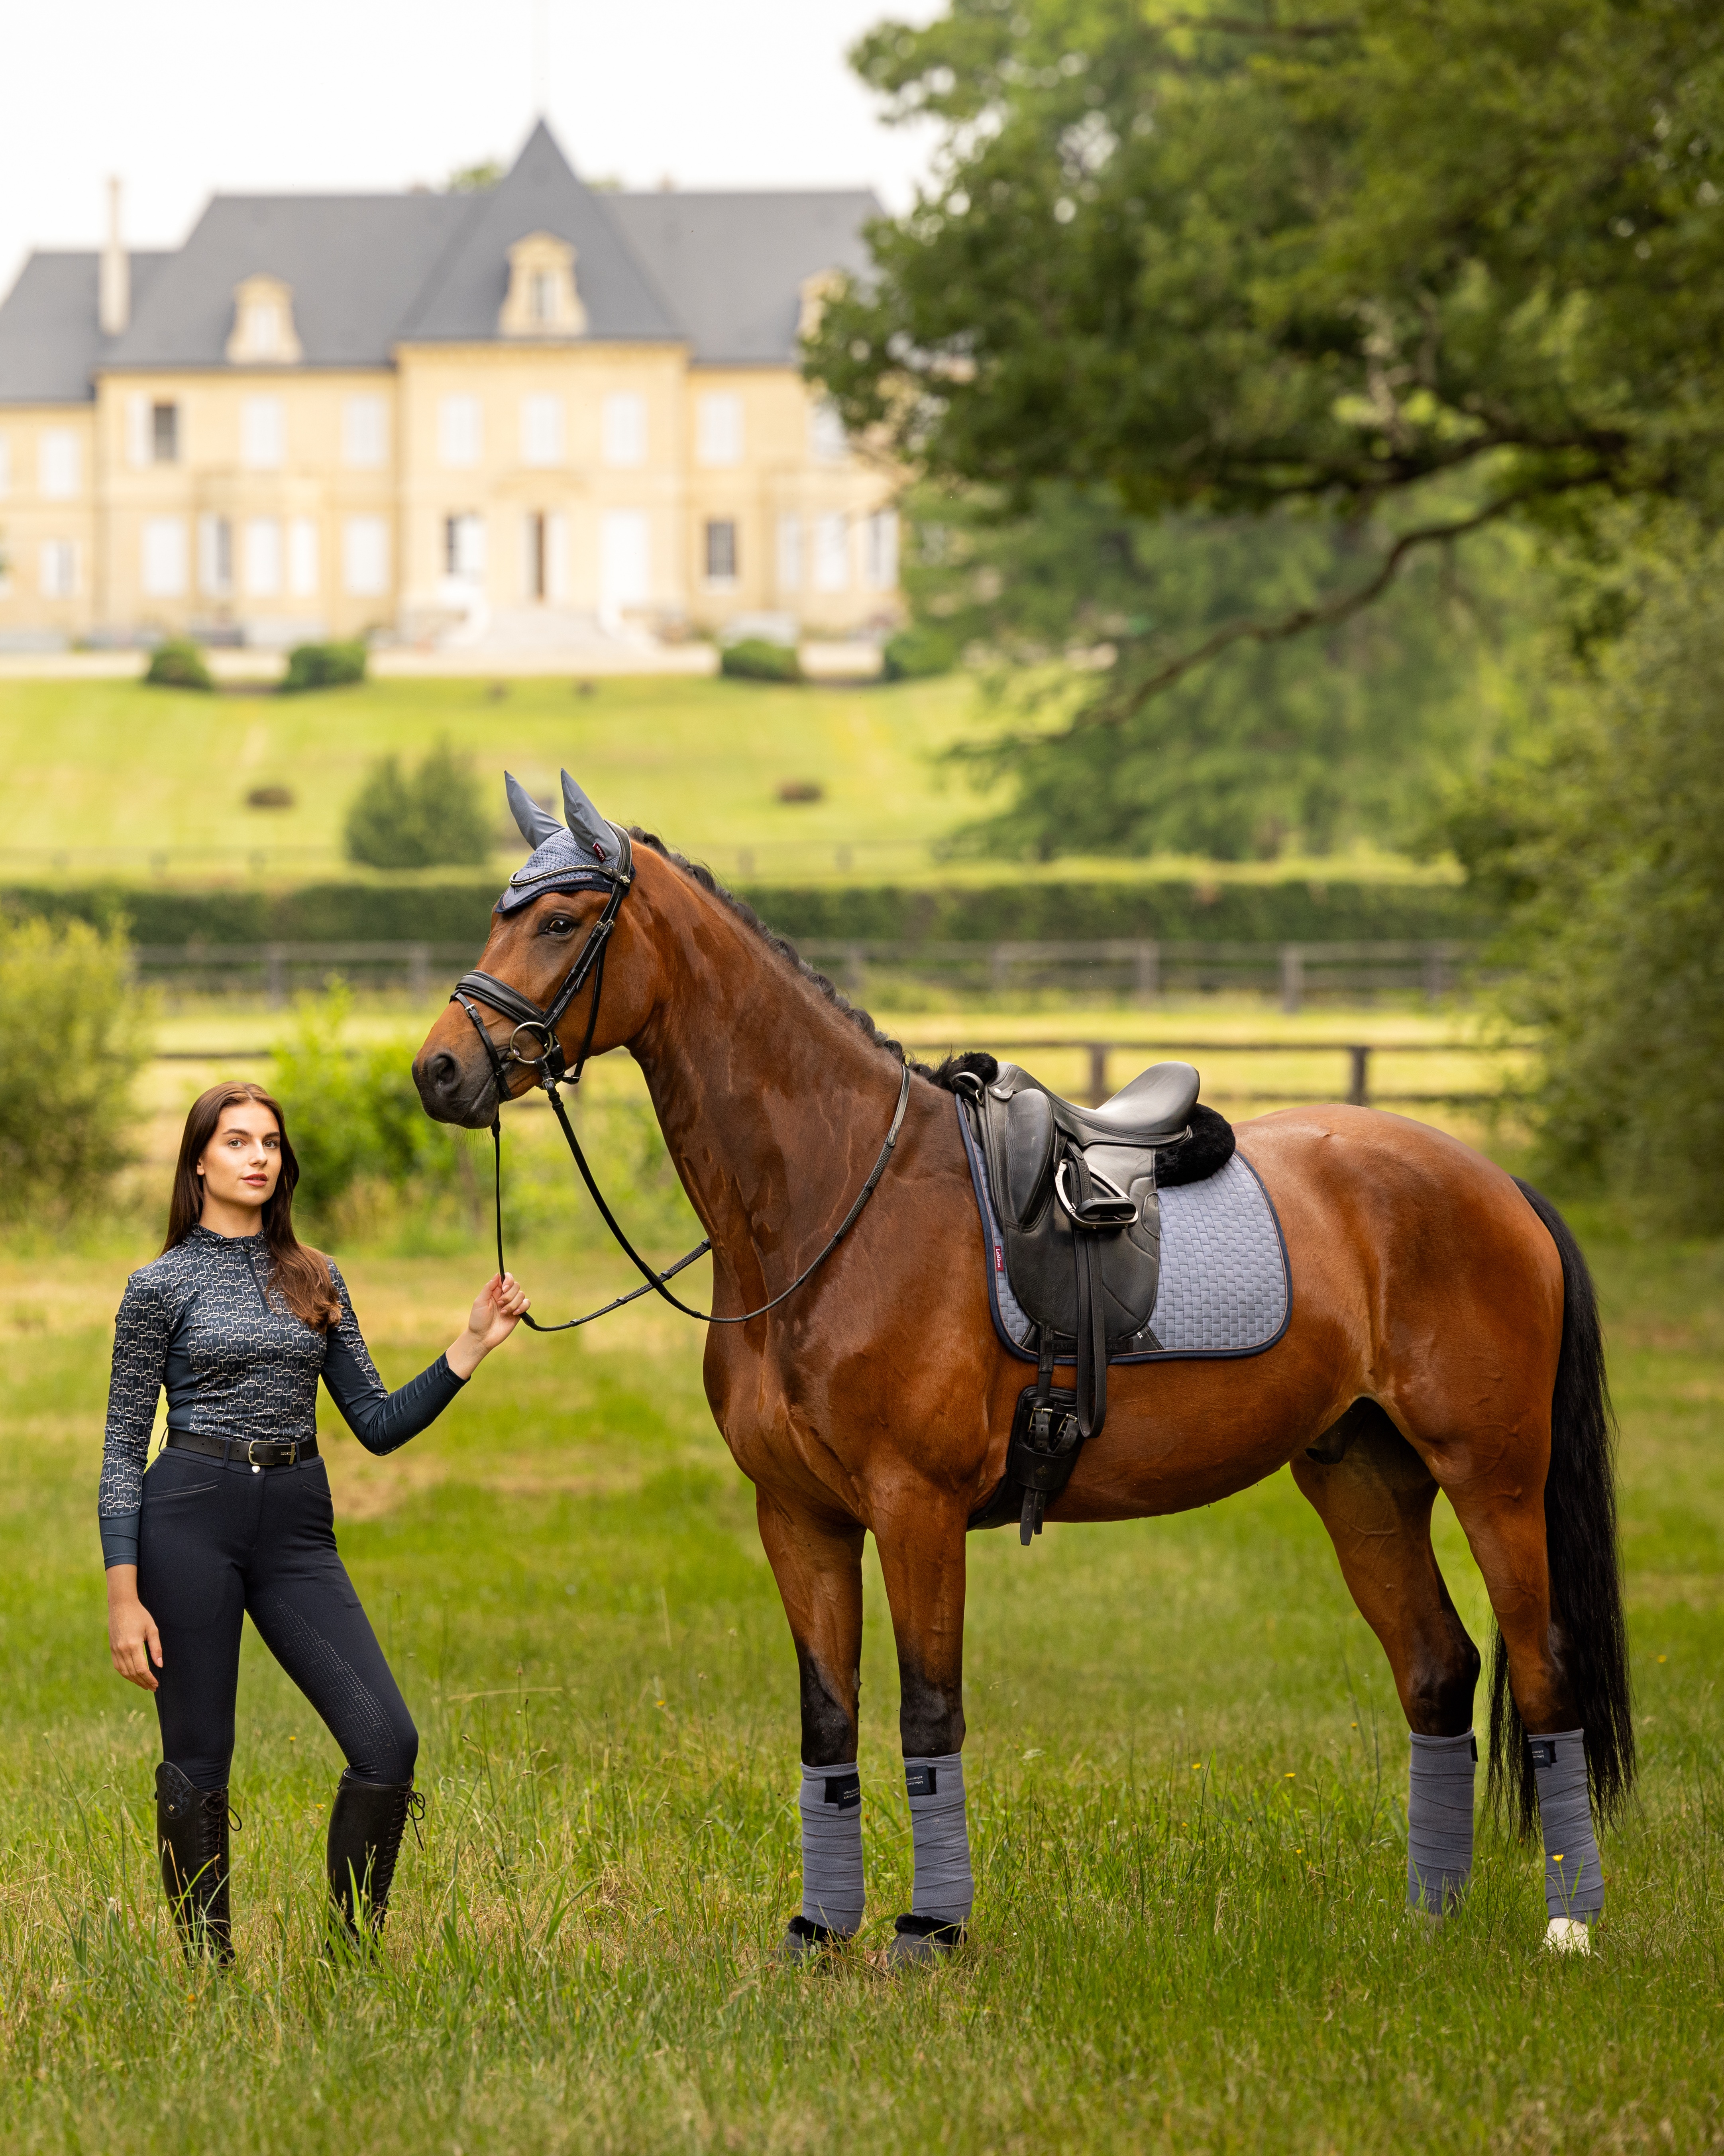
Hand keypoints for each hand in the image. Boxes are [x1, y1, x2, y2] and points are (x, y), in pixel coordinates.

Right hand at [107, 1568, 161, 1691]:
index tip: (156, 1684)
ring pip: (124, 1672)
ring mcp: (115, 1650)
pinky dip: (126, 1674)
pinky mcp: (112, 1649)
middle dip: (143, 1682)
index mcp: (132, 1645)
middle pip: (133, 1673)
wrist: (121, 1606)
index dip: (149, 1678)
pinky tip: (133, 1676)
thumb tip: (160, 1665)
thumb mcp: (152, 1629)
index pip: (142, 1669)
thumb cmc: (139, 1615)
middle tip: (152, 1687)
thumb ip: (156, 1647)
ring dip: (134, 1681)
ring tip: (144, 1685)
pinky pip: (118, 1667)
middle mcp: (122, 1650)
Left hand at [446, 1273, 529, 1377]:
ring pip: (522, 1294)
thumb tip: (498, 1274)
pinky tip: (514, 1313)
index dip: (508, 1280)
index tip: (504, 1288)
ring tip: (503, 1313)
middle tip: (500, 1304)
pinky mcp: (518, 1314)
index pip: (507, 1278)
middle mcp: (505, 1296)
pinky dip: (522, 1307)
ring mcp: (512, 1305)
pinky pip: (526, 1304)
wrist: (482, 1337)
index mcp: (495, 1291)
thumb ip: (489, 1287)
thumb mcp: (480, 1302)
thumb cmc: (478, 1320)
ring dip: (513, 1303)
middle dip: (509, 1295)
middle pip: (516, 1285)